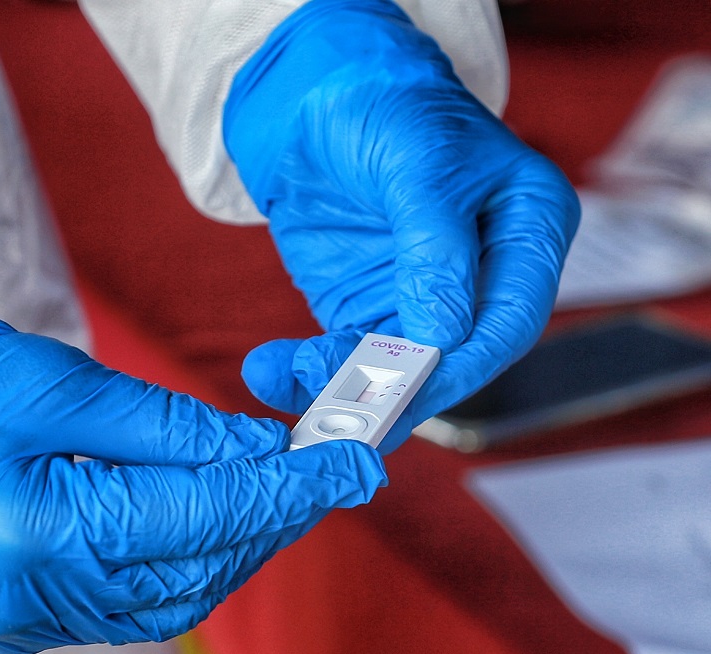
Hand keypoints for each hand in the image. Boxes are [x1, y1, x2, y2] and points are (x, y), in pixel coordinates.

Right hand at [0, 295, 386, 653]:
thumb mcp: (61, 382)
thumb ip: (167, 426)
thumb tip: (254, 448)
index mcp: (35, 533)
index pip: (200, 518)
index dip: (286, 492)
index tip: (350, 467)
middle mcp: (33, 598)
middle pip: (197, 569)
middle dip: (270, 518)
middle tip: (322, 470)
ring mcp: (28, 619)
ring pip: (175, 596)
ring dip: (235, 543)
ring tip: (275, 489)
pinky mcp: (28, 615)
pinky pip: (136, 603)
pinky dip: (188, 562)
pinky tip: (212, 519)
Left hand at [224, 0, 578, 447]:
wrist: (315, 93)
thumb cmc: (386, 103)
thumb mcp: (420, 163)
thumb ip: (436, 250)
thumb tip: (442, 339)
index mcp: (525, 230)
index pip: (509, 319)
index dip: (464, 363)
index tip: (413, 388)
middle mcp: (480, 274)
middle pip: (452, 357)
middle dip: (396, 390)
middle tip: (345, 420)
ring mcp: (419, 295)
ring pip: (392, 367)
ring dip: (340, 388)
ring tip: (288, 383)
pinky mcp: (364, 304)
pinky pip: (342, 354)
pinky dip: (306, 371)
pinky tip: (268, 370)